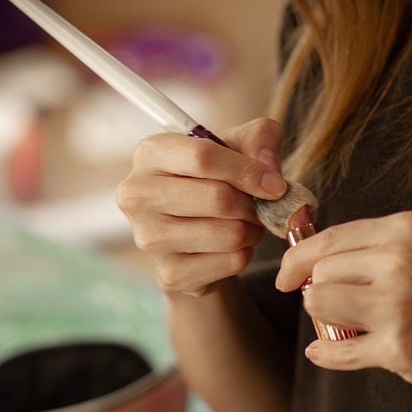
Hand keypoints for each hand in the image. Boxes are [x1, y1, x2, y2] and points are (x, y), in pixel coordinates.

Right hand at [117, 118, 287, 295]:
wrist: (193, 232)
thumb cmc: (215, 178)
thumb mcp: (238, 145)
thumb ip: (260, 138)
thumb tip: (270, 175)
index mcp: (149, 154)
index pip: (203, 156)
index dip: (248, 170)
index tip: (274, 184)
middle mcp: (138, 196)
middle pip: (219, 198)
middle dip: (252, 203)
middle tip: (257, 206)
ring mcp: (149, 239)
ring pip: (230, 233)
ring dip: (252, 229)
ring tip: (245, 223)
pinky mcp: (170, 274)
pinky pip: (232, 262)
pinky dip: (245, 253)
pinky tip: (232, 245)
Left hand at [275, 211, 411, 399]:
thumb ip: (376, 251)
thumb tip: (309, 264)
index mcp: (406, 230)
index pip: (329, 238)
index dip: (297, 258)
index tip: (287, 276)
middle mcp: (398, 262)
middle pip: (318, 273)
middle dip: (315, 291)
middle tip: (332, 307)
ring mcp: (397, 307)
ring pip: (318, 306)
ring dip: (324, 320)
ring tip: (347, 325)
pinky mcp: (398, 350)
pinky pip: (336, 351)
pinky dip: (326, 353)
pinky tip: (326, 351)